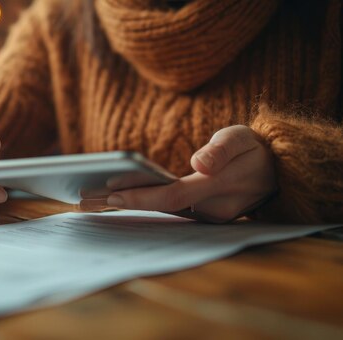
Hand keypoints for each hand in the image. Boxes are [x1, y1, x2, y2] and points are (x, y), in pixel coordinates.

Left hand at [93, 125, 276, 221]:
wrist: (273, 172)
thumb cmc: (253, 150)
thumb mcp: (242, 139)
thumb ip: (222, 150)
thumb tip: (199, 163)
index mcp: (217, 188)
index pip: (172, 196)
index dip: (140, 196)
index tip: (110, 194)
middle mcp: (208, 209)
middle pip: (157, 207)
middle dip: (119, 204)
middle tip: (82, 200)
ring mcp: (203, 215)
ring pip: (157, 210)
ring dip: (123, 205)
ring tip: (87, 200)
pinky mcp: (198, 214)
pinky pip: (163, 209)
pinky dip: (138, 203)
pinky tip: (112, 198)